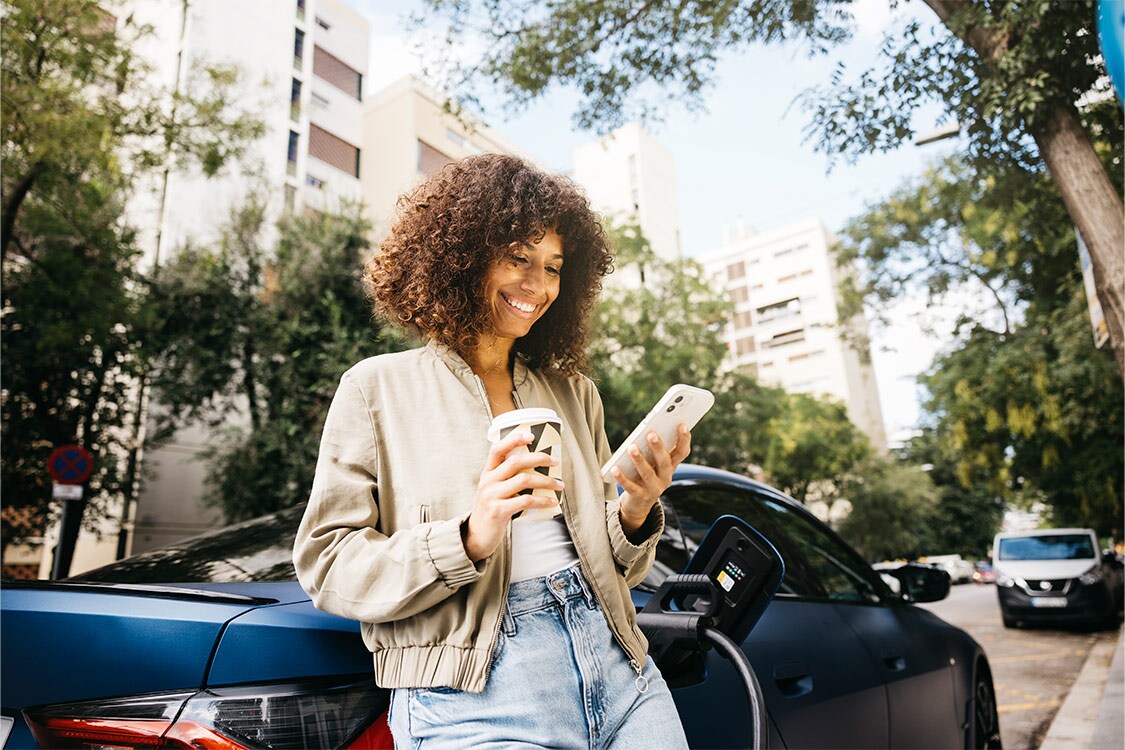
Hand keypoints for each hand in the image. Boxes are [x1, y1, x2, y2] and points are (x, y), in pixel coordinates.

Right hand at [462, 430, 563, 561]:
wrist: (477, 536)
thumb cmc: (491, 510)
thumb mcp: (493, 490)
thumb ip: (507, 478)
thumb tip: (537, 468)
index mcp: (487, 473)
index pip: (497, 449)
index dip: (513, 439)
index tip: (531, 436)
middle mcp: (488, 481)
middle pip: (515, 461)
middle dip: (539, 458)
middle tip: (555, 461)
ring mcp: (491, 496)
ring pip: (524, 480)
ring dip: (546, 481)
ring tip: (559, 484)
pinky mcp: (498, 511)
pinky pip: (526, 500)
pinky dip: (542, 500)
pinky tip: (552, 502)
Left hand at [613, 424, 691, 535]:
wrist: (639, 504)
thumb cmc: (645, 475)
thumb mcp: (653, 463)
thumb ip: (654, 449)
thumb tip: (649, 430)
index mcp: (670, 466)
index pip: (682, 452)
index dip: (684, 439)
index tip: (681, 425)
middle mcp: (665, 478)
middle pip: (665, 462)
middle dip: (658, 448)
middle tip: (651, 434)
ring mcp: (653, 488)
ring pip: (647, 473)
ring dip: (640, 460)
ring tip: (632, 447)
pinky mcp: (639, 496)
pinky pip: (630, 486)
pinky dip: (622, 478)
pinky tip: (615, 468)